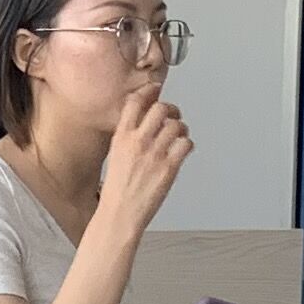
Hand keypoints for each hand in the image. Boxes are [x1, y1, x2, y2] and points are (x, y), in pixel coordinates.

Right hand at [98, 87, 192, 236]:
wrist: (120, 213)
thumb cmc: (117, 189)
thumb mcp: (115, 155)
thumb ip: (128, 136)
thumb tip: (143, 122)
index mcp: (121, 137)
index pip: (135, 102)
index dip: (148, 92)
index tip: (155, 90)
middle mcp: (138, 141)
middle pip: (160, 109)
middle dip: (170, 109)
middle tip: (173, 115)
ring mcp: (155, 154)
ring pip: (176, 125)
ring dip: (181, 127)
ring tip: (179, 135)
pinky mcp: (169, 167)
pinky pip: (186, 144)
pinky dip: (188, 144)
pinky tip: (183, 149)